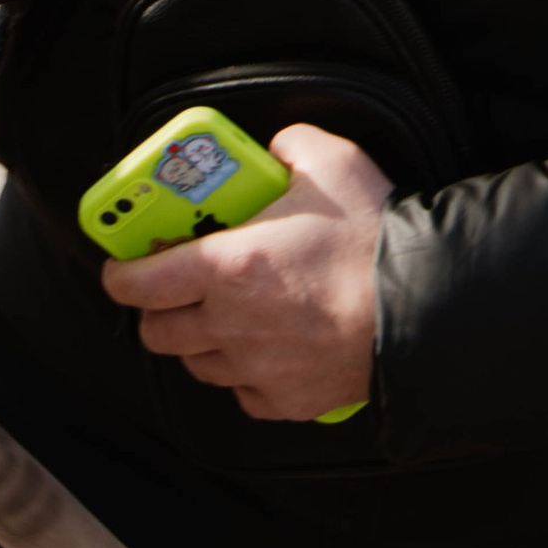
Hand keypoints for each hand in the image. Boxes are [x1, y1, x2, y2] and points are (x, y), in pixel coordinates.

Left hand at [101, 124, 389, 421]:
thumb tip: (275, 151)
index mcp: (227, 266)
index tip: (123, 264)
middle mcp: (230, 325)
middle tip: (175, 288)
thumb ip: (289, 147)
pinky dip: (245, 375)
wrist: (426, 308)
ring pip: (196, 364)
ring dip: (200, 342)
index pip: (138, 282)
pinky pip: (243, 393)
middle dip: (157, 309)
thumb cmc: (374, 242)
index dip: (121, 272)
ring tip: (223, 316)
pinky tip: (265, 348)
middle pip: (158, 331)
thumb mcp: (331, 162)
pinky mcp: (286, 400)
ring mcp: (256, 369)